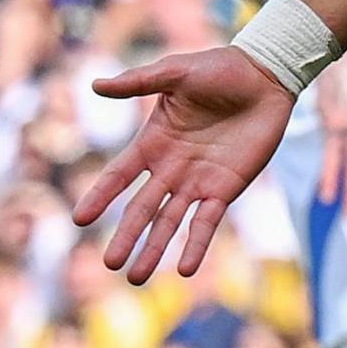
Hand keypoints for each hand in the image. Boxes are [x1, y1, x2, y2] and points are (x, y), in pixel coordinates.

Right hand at [73, 47, 293, 282]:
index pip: (119, 175)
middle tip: (109, 264)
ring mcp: (197, 181)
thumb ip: (140, 82)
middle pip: (142, 208)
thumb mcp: (177, 73)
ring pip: (170, 221)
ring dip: (154, 249)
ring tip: (135, 277)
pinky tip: (185, 269)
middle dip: (126, 235)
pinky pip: (207, 221)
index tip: (80, 219)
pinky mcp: (226, 187)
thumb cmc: (221, 69)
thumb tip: (96, 85)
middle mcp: (170, 168)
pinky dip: (196, 244)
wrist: (267, 76)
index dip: (101, 196)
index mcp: (152, 143)